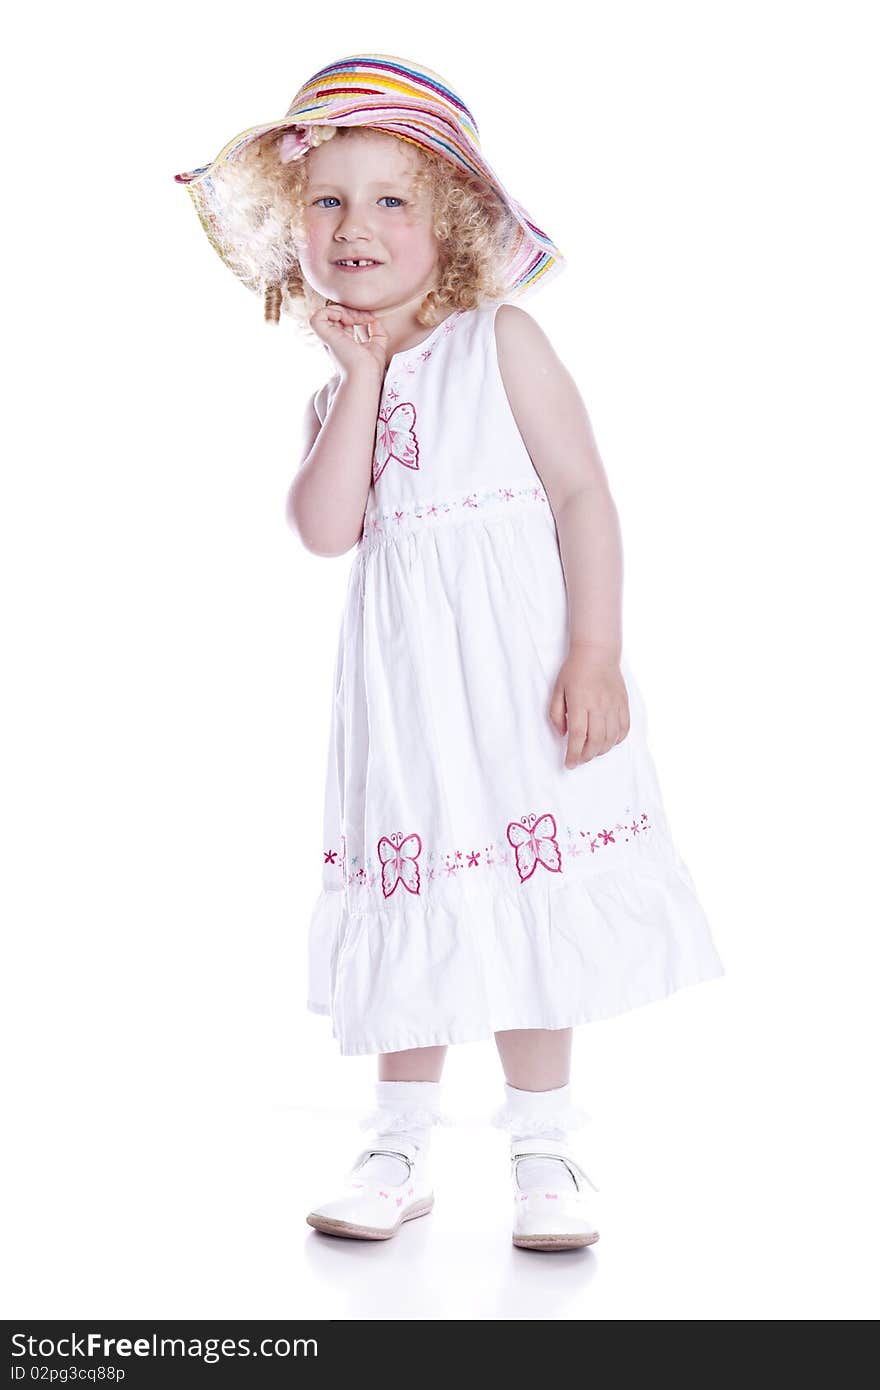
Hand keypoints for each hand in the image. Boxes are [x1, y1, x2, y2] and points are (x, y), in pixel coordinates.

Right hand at [309, 302, 389, 378]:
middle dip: (352, 311)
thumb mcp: (377, 345)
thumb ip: (377, 332)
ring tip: (355, 319)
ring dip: (343, 310)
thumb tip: (374, 320)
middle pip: (337, 315)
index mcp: (343, 343)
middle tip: (366, 318)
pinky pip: (318, 316)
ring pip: (327, 313)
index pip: (344, 321)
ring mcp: (328, 338)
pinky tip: (345, 318)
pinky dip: (331, 311)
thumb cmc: (370, 368)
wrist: (365, 374)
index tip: (371, 319)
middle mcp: (333, 340)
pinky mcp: (324, 336)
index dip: (357, 315)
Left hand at [548, 644, 630, 768]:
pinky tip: (608, 741)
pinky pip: (624, 728)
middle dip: (587, 755)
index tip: (569, 764)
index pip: (577, 735)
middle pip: (596, 740)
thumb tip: (562, 734)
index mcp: (580, 703)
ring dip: (601, 750)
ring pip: (611, 738)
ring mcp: (613, 705)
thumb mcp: (557, 690)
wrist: (597, 652)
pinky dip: (617, 740)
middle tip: (579, 759)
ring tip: (592, 751)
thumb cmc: (574, 671)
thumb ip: (556, 714)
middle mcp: (599, 706)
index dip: (573, 753)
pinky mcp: (623, 704)